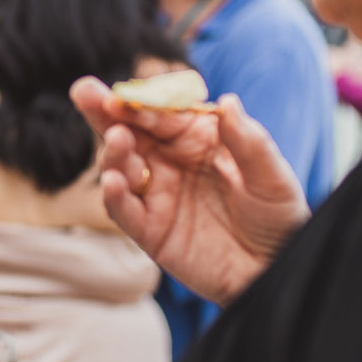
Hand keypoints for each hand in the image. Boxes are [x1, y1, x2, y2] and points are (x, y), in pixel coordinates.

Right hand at [71, 78, 308, 305]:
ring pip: (121, 167)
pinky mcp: (150, 231)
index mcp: (197, 139)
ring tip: (118, 139)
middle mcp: (170, 162)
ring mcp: (156, 196)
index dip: (143, 103)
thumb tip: (227, 101)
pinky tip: (115, 182)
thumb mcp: (272, 177)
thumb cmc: (277, 216)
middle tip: (84, 92)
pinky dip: (115, 196)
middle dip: (104, 111)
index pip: (163, 114)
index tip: (126, 94)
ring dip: (112, 152)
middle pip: (129, 132)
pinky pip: (125, 211)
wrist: (276, 268)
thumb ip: (250, 142)